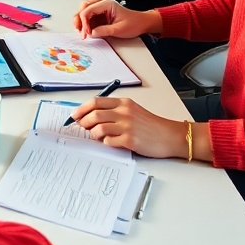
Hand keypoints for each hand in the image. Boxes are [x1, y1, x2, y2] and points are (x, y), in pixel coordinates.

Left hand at [71, 96, 195, 158]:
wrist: (170, 136)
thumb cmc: (150, 125)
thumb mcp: (132, 110)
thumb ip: (113, 111)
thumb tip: (90, 116)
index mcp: (123, 103)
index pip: (95, 102)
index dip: (81, 109)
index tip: (75, 115)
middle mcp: (124, 112)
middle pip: (94, 115)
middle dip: (84, 122)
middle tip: (84, 128)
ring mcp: (127, 126)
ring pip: (98, 129)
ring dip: (94, 134)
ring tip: (99, 137)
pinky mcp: (130, 140)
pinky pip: (108, 141)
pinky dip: (106, 143)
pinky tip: (112, 142)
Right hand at [72, 0, 162, 39]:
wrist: (141, 23)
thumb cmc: (134, 23)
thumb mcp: (119, 29)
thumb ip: (104, 31)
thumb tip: (91, 33)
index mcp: (107, 4)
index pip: (89, 9)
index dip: (85, 22)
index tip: (87, 32)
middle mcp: (102, 3)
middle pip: (83, 7)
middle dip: (79, 19)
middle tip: (80, 31)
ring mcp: (100, 8)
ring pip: (83, 11)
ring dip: (80, 21)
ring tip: (81, 31)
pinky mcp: (100, 15)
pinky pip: (88, 17)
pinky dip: (84, 23)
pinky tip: (85, 30)